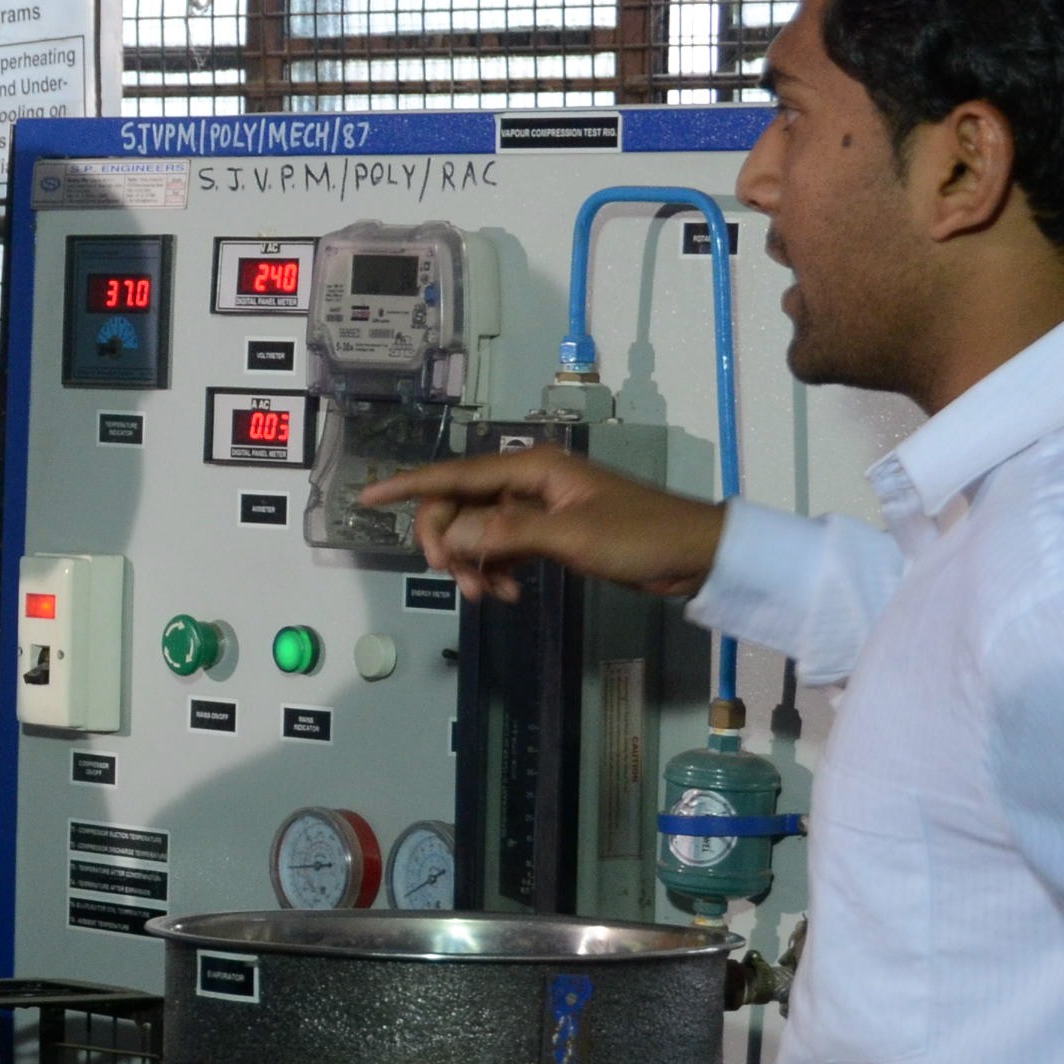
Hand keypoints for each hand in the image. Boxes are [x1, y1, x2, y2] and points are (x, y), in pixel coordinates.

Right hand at [356, 449, 725, 602]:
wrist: (693, 556)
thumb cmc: (639, 537)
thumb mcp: (569, 537)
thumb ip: (505, 534)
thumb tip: (451, 537)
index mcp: (533, 468)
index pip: (456, 475)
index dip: (410, 486)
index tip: (369, 496)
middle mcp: (530, 482)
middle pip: (461, 506)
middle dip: (448, 541)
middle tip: (454, 577)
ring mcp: (539, 509)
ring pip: (480, 532)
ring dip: (473, 564)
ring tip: (488, 595)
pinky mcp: (550, 534)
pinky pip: (502, 549)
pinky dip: (497, 571)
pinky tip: (509, 594)